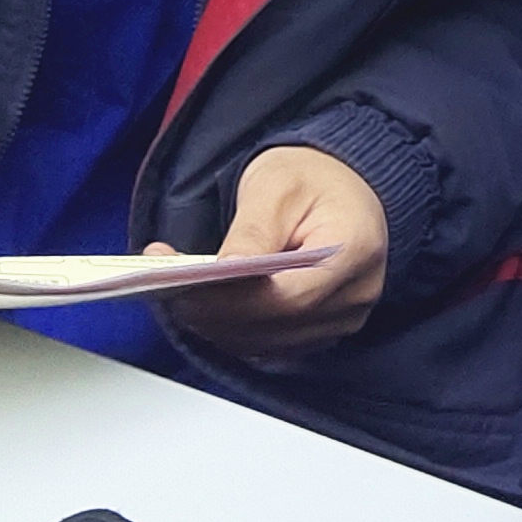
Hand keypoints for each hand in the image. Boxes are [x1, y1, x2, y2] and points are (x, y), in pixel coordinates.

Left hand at [159, 144, 389, 357]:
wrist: (339, 186)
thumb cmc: (311, 178)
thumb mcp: (275, 186)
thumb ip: (253, 231)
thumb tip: (225, 269)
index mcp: (353, 251)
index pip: (289, 297)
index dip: (233, 302)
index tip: (184, 289)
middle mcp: (356, 294)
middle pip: (275, 326)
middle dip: (214, 313)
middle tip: (164, 290)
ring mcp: (344, 318)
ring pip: (268, 342)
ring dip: (218, 325)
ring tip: (177, 293)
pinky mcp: (324, 330)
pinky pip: (271, 343)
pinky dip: (233, 329)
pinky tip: (206, 304)